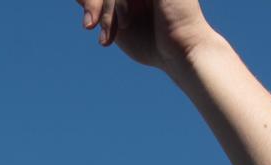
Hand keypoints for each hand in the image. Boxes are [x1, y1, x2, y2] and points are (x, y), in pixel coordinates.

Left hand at [75, 0, 216, 66]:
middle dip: (94, 3)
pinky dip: (118, 5)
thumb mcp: (118, 26)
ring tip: (109, 34)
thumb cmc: (154, 45)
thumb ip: (101, 11)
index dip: (93, 2)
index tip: (89, 24)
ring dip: (106, 10)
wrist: (182, 52)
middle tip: (88, 26)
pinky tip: (125, 24)